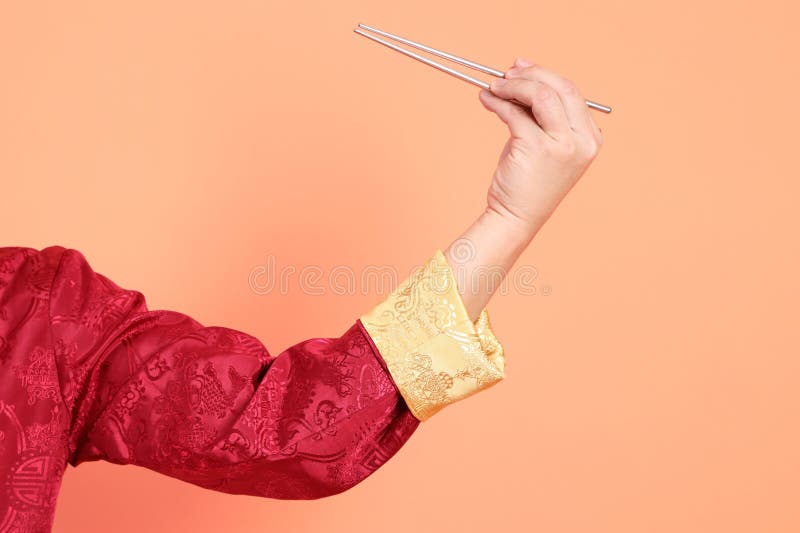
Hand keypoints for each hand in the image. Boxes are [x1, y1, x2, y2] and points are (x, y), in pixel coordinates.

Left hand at [478, 58, 602, 236]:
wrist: (516, 218)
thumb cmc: (527, 181)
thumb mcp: (542, 142)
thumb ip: (541, 113)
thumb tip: (520, 75)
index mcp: (591, 138)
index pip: (571, 92)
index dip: (544, 75)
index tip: (520, 68)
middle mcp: (583, 140)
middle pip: (561, 88)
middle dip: (530, 75)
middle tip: (505, 73)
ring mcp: (563, 145)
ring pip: (540, 95)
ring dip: (513, 85)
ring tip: (493, 87)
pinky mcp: (538, 149)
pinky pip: (515, 113)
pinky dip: (498, 102)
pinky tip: (487, 100)